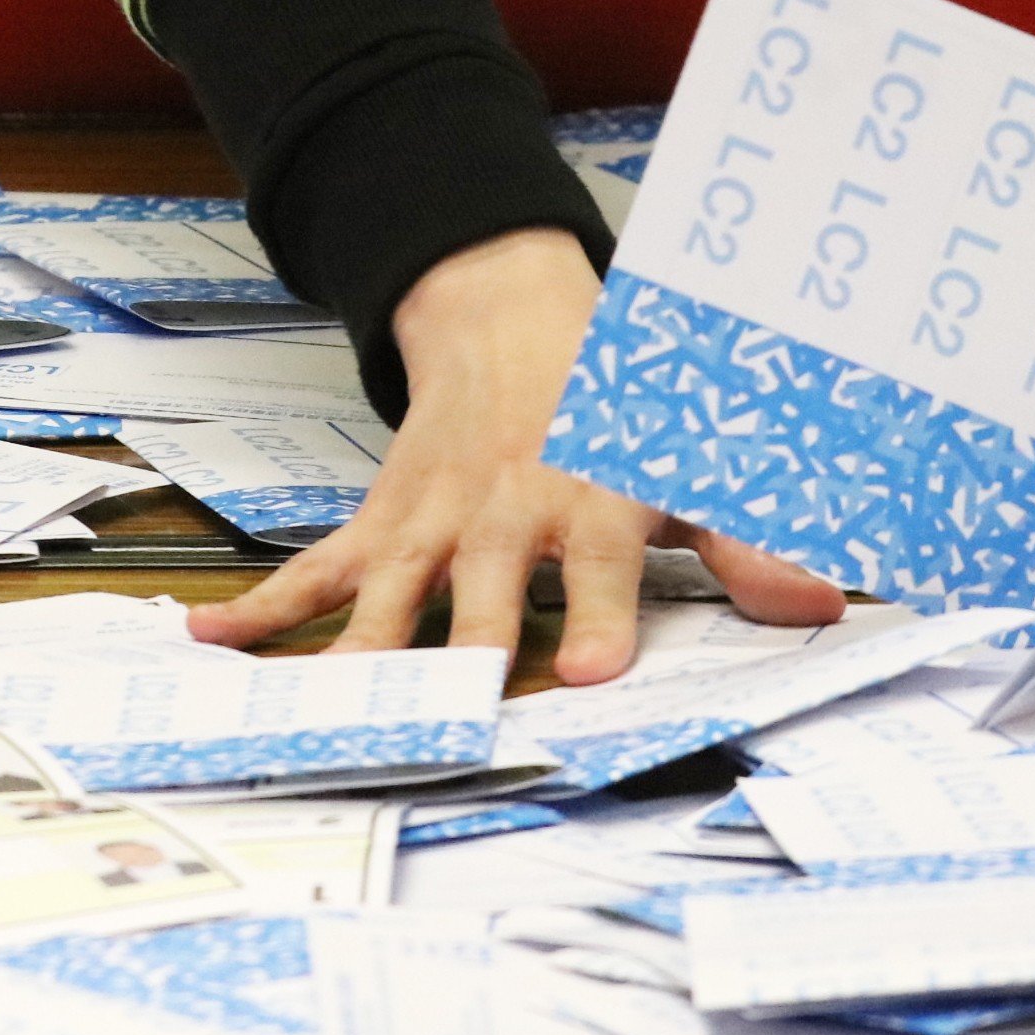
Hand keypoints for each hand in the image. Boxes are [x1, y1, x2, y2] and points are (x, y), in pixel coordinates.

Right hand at [186, 227, 843, 680]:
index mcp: (588, 497)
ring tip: (325, 718)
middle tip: (453, 719)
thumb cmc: (615, 406)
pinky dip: (262, 610)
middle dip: (468, 657)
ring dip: (358, 656)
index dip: (601, 616)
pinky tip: (211, 646)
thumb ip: (747, 544)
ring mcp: (432, 522)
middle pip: (480, 596)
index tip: (596, 671)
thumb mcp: (691, 467)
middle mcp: (504, 514)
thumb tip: (823, 604)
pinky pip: (315, 572)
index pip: (600, 564)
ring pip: (387, 598)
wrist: (514, 314)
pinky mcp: (381, 523)